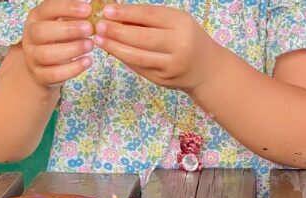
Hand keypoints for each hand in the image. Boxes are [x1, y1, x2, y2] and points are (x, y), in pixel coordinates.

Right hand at [22, 0, 94, 86]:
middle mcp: (30, 37)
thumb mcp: (62, 23)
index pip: (48, 9)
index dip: (67, 7)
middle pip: (43, 32)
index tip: (87, 9)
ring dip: (72, 49)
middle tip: (90, 29)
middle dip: (68, 29)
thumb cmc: (57, 38)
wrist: (42, 64)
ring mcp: (33, 57)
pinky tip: (88, 61)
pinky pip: (54, 74)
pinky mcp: (40, 75)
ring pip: (47, 54)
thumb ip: (74, 16)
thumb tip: (93, 10)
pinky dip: (73, 68)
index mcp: (36, 18)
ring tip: (90, 45)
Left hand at [93, 4, 221, 90]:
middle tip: (99, 26)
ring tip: (99, 40)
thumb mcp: (176, 23)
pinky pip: (138, 67)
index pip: (150, 16)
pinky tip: (111, 50)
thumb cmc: (187, 39)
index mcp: (182, 24)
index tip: (107, 10)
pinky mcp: (162, 80)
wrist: (206, 69)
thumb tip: (117, 15)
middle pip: (142, 38)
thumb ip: (150, 20)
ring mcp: (170, 65)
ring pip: (137, 56)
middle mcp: (179, 45)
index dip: (126, 13)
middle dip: (117, 31)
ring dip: (114, 47)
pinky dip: (123, 58)